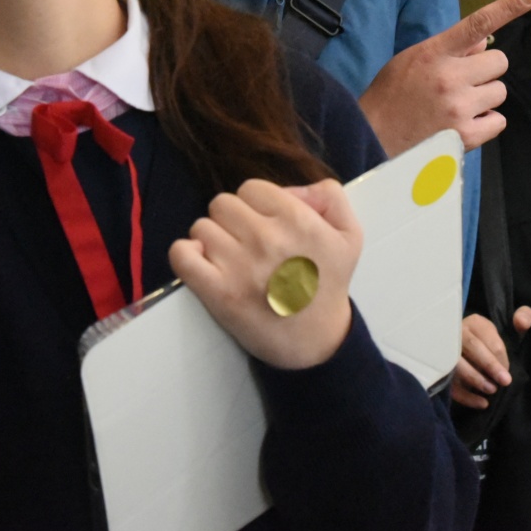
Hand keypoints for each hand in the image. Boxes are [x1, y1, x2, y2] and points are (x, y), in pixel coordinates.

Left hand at [171, 178, 362, 370]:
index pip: (251, 188)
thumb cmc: (328, 285)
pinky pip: (182, 254)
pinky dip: (186, 255)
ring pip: (202, 227)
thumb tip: (290, 189)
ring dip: (212, 240)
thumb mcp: (349, 234)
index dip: (255, 205)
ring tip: (230, 259)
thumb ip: (329, 196)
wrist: (316, 342)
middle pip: (222, 203)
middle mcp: (267, 239)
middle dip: (232, 220)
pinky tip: (202, 263)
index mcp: (297, 220)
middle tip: (246, 243)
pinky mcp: (218, 292)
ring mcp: (240, 266)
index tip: (263, 224)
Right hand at [357, 0, 530, 154]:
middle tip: (460, 83)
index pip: (478, 23)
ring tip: (455, 106)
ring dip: (485, 98)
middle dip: (485, 71)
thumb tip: (481, 43)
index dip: (509, 6)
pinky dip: (486, 123)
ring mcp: (459, 107)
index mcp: (434, 52)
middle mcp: (450, 77)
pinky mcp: (465, 136)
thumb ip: (447, 49)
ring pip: (499, 92)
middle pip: (498, 62)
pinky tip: (462, 124)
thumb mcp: (411, 59)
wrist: (371, 138)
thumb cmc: (391, 96)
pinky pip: (499, 121)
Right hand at [450, 305, 530, 409]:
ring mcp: (446, 351)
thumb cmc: (492, 341)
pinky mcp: (442, 370)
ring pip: (457, 363)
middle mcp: (458, 333)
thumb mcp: (508, 326)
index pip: (488, 337)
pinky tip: (481, 403)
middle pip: (472, 347)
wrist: (472, 352)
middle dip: (489, 366)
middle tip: (505, 381)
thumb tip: (522, 322)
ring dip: (474, 378)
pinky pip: (450, 382)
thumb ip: (522, 317)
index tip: (508, 370)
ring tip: (491, 391)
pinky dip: (465, 395)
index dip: (500, 356)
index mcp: (476, 323)